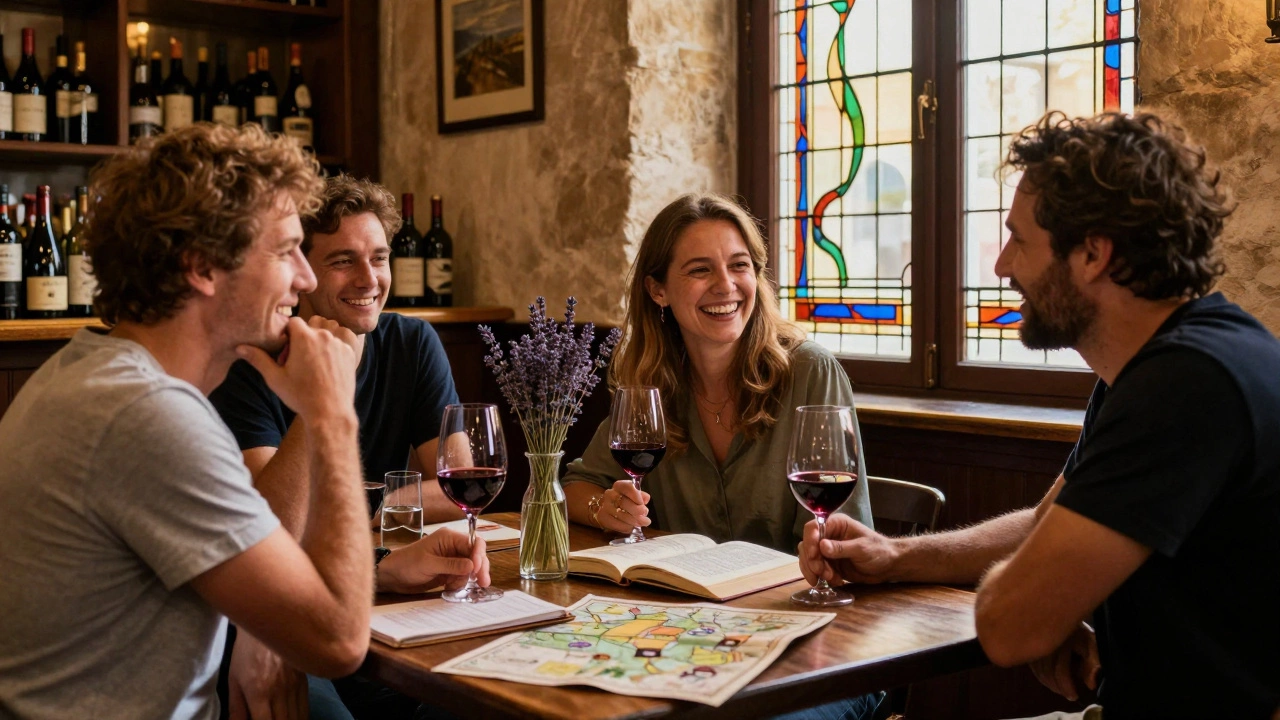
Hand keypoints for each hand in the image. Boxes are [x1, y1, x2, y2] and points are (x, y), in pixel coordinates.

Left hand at [227, 630, 308, 719]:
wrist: (270, 622)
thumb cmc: (245, 652)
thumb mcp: (234, 679)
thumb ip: (236, 708)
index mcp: (258, 692)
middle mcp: (280, 690)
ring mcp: (295, 685)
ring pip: (298, 717)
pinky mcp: (304, 679)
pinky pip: (305, 706)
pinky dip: (301, 717)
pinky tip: (295, 719)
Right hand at [238, 316, 358, 420]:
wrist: (330, 412)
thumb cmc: (300, 396)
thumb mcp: (275, 378)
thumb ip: (258, 359)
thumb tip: (239, 347)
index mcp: (304, 337)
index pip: (293, 322)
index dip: (287, 335)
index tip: (286, 352)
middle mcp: (324, 336)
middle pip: (308, 330)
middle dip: (301, 342)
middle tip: (296, 364)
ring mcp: (339, 344)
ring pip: (323, 338)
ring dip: (316, 348)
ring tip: (311, 370)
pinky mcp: (350, 353)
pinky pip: (337, 346)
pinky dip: (330, 354)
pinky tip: (325, 373)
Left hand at [377, 527, 489, 593]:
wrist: (393, 575)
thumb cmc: (407, 564)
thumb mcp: (429, 564)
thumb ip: (451, 565)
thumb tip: (473, 566)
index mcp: (449, 538)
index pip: (473, 543)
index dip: (479, 555)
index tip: (477, 569)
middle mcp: (453, 547)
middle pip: (476, 556)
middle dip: (480, 569)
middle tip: (483, 583)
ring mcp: (452, 560)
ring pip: (471, 568)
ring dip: (468, 578)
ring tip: (455, 585)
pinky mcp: (449, 571)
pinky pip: (463, 577)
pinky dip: (460, 583)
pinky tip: (450, 587)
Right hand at [595, 479, 650, 533]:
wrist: (603, 507)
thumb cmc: (622, 500)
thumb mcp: (632, 494)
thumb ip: (640, 495)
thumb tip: (646, 499)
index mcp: (619, 486)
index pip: (628, 488)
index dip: (637, 496)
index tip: (644, 503)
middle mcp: (610, 495)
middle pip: (624, 502)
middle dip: (637, 511)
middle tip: (646, 518)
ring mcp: (605, 507)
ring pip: (622, 515)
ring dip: (635, 521)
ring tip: (643, 523)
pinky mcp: (603, 519)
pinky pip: (618, 525)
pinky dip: (628, 527)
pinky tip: (632, 526)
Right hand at [798, 513, 900, 585]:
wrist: (887, 566)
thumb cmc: (878, 551)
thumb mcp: (861, 549)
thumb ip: (841, 548)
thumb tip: (822, 546)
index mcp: (836, 524)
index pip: (813, 528)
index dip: (810, 541)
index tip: (814, 555)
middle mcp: (828, 535)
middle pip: (807, 545)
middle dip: (812, 560)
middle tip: (822, 572)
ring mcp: (826, 550)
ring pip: (808, 558)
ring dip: (815, 570)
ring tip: (830, 578)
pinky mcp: (828, 563)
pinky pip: (815, 570)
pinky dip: (821, 577)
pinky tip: (836, 581)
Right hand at [1029, 623, 1099, 701]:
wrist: (1060, 610)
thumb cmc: (1077, 630)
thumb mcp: (1091, 643)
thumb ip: (1093, 664)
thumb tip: (1090, 685)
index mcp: (1061, 643)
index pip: (1059, 670)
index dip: (1066, 686)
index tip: (1075, 696)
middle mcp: (1044, 643)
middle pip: (1046, 673)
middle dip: (1058, 687)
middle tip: (1069, 695)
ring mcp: (1034, 643)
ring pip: (1038, 671)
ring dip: (1049, 683)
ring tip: (1061, 689)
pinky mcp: (1027, 645)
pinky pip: (1033, 666)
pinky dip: (1041, 676)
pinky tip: (1049, 679)